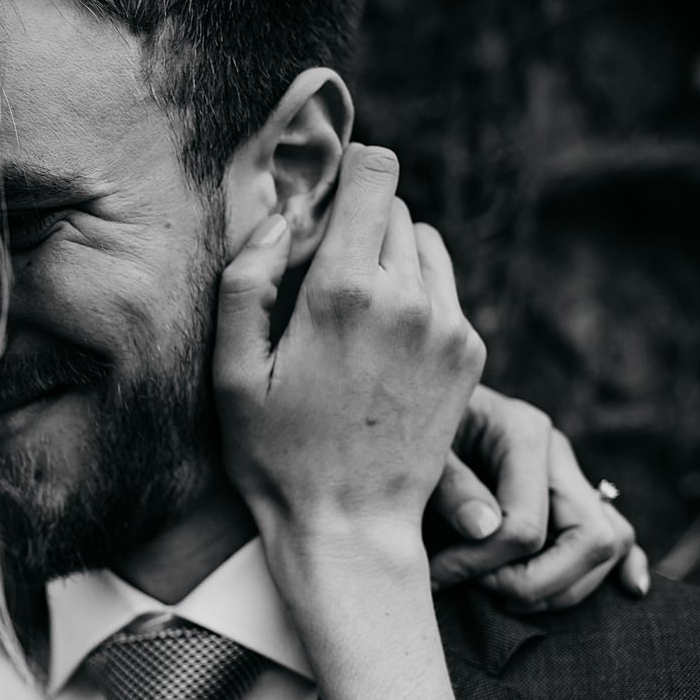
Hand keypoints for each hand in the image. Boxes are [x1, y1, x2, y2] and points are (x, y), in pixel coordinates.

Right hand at [215, 144, 485, 564]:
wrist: (351, 528)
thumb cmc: (277, 458)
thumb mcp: (230, 375)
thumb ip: (244, 284)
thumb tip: (274, 220)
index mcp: (344, 293)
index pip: (376, 173)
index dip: (349, 171)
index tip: (322, 198)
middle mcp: (407, 299)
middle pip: (396, 208)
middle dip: (358, 225)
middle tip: (318, 276)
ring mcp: (447, 326)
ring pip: (426, 246)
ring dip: (390, 257)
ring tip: (351, 312)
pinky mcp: (469, 354)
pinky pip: (444, 292)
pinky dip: (415, 299)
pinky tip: (378, 347)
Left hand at [429, 387, 649, 606]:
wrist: (408, 404)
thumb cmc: (405, 429)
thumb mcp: (418, 451)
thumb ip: (449, 486)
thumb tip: (485, 529)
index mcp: (524, 432)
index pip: (526, 528)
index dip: (481, 565)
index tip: (436, 575)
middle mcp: (558, 454)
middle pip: (591, 538)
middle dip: (535, 584)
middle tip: (480, 591)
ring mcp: (570, 475)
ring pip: (610, 543)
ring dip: (562, 588)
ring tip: (502, 598)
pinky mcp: (571, 495)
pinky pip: (620, 533)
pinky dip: (625, 566)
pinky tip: (629, 591)